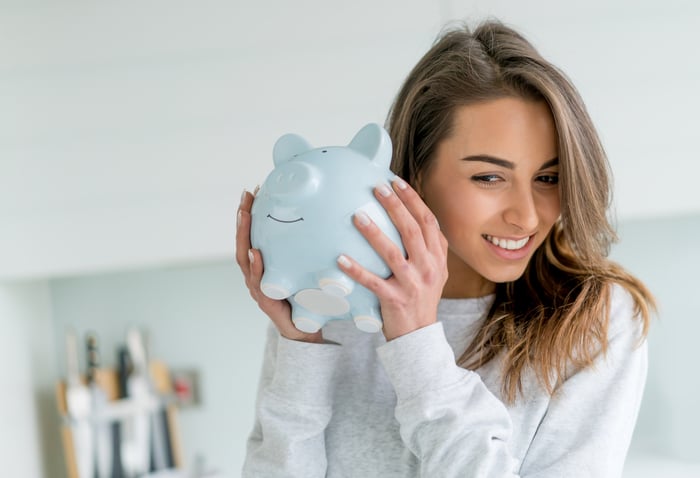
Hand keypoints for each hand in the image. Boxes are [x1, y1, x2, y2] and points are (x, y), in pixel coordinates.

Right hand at [236, 189, 323, 342]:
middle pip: (244, 242)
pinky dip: (255, 268)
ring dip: (244, 236)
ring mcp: (259, 288)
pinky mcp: (266, 302)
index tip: (252, 190)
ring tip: (245, 216)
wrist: (307, 331)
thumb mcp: (309, 271)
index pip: (254, 235)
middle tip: (246, 196)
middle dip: (243, 219)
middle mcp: (257, 274)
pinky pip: (258, 282)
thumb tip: (329, 219)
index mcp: (264, 265)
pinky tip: (256, 253)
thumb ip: (310, 251)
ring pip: (245, 259)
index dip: (250, 214)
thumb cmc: (308, 298)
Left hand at [337, 178, 448, 340]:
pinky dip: (357, 271)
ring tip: (357, 216)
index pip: (428, 222)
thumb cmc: (421, 298)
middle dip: (395, 206)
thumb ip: (427, 247)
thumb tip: (408, 214)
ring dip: (374, 234)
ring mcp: (413, 285)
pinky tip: (340, 259)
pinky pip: (373, 282)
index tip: (397, 182)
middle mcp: (429, 268)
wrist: (419, 336)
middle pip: (412, 231)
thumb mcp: (434, 271)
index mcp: (438, 258)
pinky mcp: (395, 300)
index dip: (413, 200)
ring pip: (393, 254)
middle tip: (378, 188)